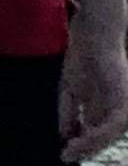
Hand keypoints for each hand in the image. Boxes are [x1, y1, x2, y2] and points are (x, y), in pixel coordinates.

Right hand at [64, 30, 127, 160]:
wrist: (94, 30)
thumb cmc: (83, 54)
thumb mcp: (70, 87)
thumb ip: (67, 111)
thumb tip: (63, 135)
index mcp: (103, 106)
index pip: (94, 132)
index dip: (79, 144)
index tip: (64, 153)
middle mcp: (116, 109)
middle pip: (102, 136)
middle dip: (84, 148)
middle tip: (66, 156)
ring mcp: (123, 105)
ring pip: (109, 134)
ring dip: (91, 144)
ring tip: (73, 151)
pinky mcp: (125, 100)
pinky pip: (114, 123)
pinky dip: (99, 132)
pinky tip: (85, 137)